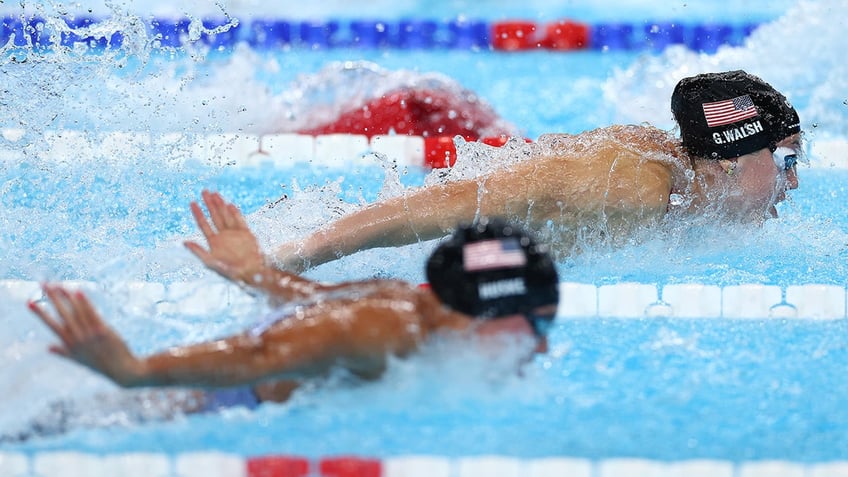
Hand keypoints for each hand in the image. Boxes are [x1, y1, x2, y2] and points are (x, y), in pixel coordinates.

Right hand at [28, 284, 143, 386]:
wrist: (122, 371)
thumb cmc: (101, 364)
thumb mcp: (79, 360)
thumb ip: (63, 353)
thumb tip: (49, 347)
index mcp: (69, 345)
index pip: (51, 325)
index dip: (40, 313)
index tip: (29, 302)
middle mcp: (77, 339)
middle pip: (62, 314)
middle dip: (52, 298)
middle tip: (43, 284)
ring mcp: (89, 335)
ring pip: (76, 311)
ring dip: (67, 296)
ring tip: (58, 284)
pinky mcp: (103, 331)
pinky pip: (92, 314)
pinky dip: (85, 303)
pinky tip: (78, 292)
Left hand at [184, 190, 265, 283]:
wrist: (251, 273)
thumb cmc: (230, 271)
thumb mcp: (211, 262)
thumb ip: (198, 251)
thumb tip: (184, 242)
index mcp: (214, 242)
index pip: (204, 224)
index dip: (198, 213)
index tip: (192, 202)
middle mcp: (224, 236)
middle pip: (214, 216)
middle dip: (209, 204)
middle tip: (204, 191)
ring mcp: (235, 233)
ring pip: (226, 216)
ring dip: (221, 205)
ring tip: (215, 194)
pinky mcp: (246, 234)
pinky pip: (240, 221)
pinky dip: (235, 213)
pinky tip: (229, 205)